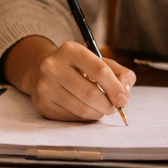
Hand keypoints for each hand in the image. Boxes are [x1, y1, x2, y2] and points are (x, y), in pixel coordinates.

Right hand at [5, 36, 135, 120]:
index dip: (115, 87)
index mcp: (70, 50)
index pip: (99, 70)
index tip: (124, 100)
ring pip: (81, 108)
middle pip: (89, 93)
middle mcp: (53, 66)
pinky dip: (85, 117)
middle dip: (108, 105)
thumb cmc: (78, 67)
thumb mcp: (99, 61)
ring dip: (97, 113)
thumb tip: (125, 93)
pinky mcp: (43, 104)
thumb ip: (119, 74)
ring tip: (101, 109)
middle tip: (114, 108)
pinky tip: (86, 109)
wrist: (43, 72)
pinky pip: (71, 117)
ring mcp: (45, 86)